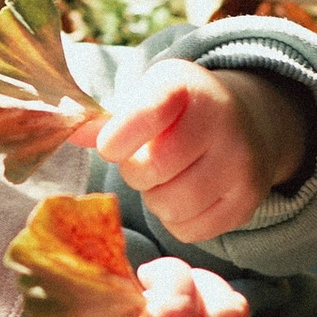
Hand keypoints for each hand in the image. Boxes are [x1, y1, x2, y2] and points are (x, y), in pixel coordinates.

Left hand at [92, 60, 307, 241]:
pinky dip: (178, 220)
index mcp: (188, 86)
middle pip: (150, 170)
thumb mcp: (147, 97)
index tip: (114, 144)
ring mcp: (241, 163)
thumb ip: (106, 119)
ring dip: (157, 199)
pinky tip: (187, 196)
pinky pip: (190, 231)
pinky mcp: (246, 201)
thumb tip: (68, 133)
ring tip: (168, 179)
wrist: (248, 123)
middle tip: (146, 163)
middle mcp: (222, 121)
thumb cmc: (181, 111)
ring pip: (169, 206)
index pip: (143, 114)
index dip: (116, 139)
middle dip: (137, 172)